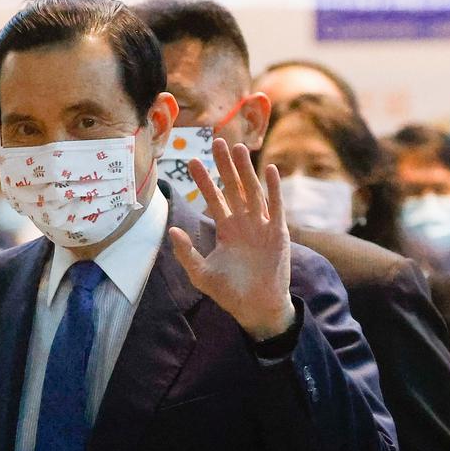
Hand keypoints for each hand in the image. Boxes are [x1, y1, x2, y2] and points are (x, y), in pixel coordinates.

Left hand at [168, 141, 294, 341]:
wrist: (257, 308)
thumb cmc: (230, 293)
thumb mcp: (201, 274)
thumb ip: (186, 252)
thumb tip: (171, 229)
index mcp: (226, 229)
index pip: (213, 198)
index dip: (203, 180)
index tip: (192, 161)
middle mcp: (244, 223)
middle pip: (233, 187)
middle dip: (225, 166)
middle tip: (216, 142)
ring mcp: (262, 225)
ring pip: (253, 191)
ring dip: (246, 170)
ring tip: (239, 149)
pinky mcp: (278, 232)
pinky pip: (276, 206)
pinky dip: (274, 188)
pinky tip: (270, 170)